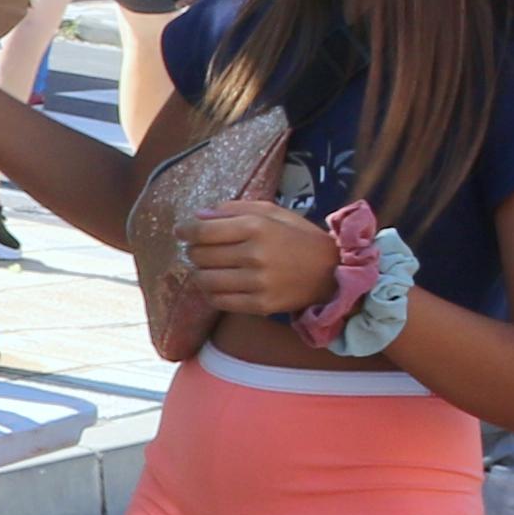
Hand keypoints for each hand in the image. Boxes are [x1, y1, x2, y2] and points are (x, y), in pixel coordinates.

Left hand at [176, 197, 341, 318]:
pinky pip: (219, 301)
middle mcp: (255, 255)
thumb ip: (234, 209)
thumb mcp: (272, 212)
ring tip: (207, 267)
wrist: (332, 271)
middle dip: (193, 251)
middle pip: (200, 255)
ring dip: (199, 272)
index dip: (185, 231)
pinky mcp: (261, 305)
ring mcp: (258, 283)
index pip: (203, 231)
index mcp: (257, 228)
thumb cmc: (298, 236)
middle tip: (198, 249)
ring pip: (205, 280)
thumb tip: (198, 216)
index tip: (181, 231)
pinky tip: (217, 284)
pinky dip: (211, 292)